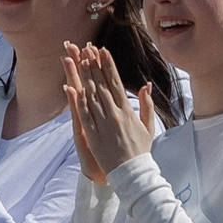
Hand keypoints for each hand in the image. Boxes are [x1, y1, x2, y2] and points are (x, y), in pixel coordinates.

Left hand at [65, 41, 156, 184]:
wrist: (132, 173)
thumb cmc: (140, 150)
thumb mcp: (148, 126)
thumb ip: (146, 104)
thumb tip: (145, 85)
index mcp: (128, 111)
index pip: (116, 83)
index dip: (108, 65)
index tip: (103, 51)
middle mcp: (115, 115)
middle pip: (102, 85)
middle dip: (94, 65)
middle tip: (87, 49)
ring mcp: (103, 124)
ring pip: (92, 96)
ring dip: (85, 77)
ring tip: (79, 60)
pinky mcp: (92, 135)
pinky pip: (84, 115)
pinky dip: (79, 101)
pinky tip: (74, 87)